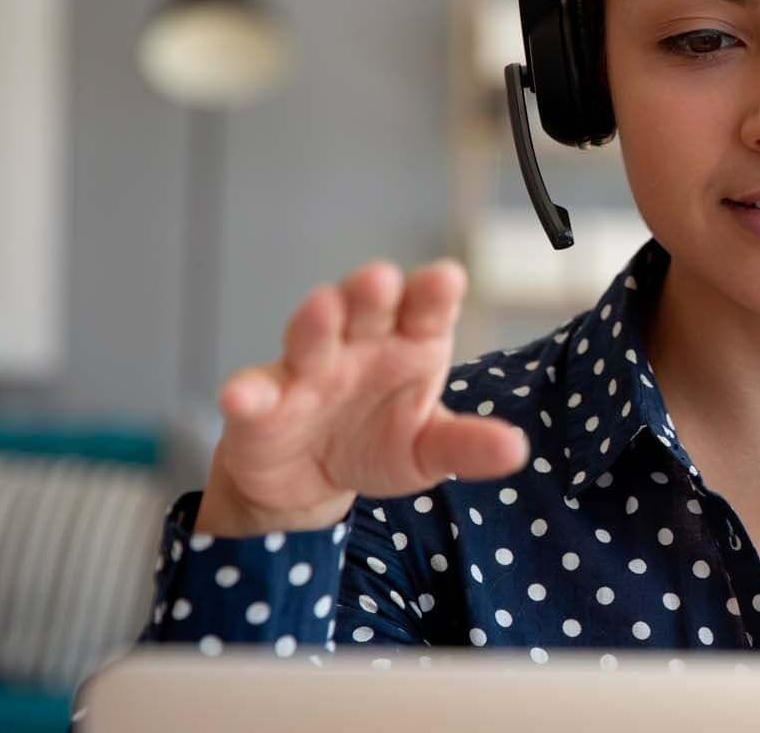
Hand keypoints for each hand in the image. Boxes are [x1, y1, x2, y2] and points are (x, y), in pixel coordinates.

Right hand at [195, 258, 528, 535]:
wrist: (311, 481)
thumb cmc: (379, 443)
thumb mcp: (430, 451)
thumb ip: (468, 447)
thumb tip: (517, 451)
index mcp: (411, 343)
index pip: (427, 309)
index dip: (434, 292)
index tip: (446, 278)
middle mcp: (360, 344)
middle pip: (367, 308)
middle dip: (372, 291)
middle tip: (381, 278)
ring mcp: (308, 369)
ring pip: (311, 336)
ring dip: (315, 321)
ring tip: (322, 307)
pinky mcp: (261, 404)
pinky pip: (254, 394)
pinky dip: (246, 393)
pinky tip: (242, 397)